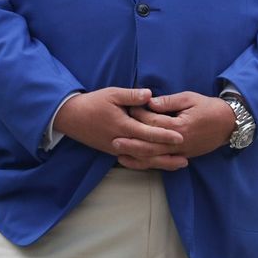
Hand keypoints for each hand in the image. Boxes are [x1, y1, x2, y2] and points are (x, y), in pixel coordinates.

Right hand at [53, 87, 186, 168]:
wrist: (70, 117)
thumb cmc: (93, 103)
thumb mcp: (112, 94)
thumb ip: (132, 96)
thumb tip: (150, 95)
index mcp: (122, 125)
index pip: (147, 132)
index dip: (165, 135)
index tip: (180, 136)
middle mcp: (121, 141)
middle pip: (147, 151)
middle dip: (167, 154)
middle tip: (186, 156)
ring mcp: (116, 148)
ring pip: (142, 159)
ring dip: (161, 162)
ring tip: (179, 164)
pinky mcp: (113, 152)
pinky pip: (134, 160)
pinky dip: (148, 163)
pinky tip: (160, 164)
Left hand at [121, 92, 236, 167]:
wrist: (229, 123)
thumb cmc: (209, 107)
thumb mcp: (190, 98)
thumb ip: (169, 101)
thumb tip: (150, 102)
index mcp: (179, 125)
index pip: (154, 122)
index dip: (139, 115)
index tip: (127, 109)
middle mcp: (179, 141)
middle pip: (150, 144)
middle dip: (131, 142)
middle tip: (114, 139)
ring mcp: (181, 151)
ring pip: (155, 157)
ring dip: (136, 156)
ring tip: (119, 154)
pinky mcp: (184, 156)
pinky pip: (163, 162)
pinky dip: (148, 164)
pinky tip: (136, 162)